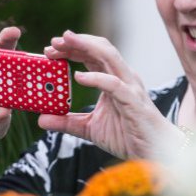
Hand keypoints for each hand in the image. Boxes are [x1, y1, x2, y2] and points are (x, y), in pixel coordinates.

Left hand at [41, 31, 181, 159]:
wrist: (153, 154)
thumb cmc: (126, 136)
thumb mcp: (89, 129)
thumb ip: (67, 122)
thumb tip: (41, 119)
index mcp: (113, 79)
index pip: (92, 55)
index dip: (72, 48)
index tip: (49, 49)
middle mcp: (123, 77)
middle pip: (99, 49)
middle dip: (76, 42)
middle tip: (52, 42)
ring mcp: (129, 87)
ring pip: (109, 57)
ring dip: (85, 48)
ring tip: (63, 45)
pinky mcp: (133, 101)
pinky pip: (114, 85)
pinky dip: (96, 78)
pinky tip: (78, 77)